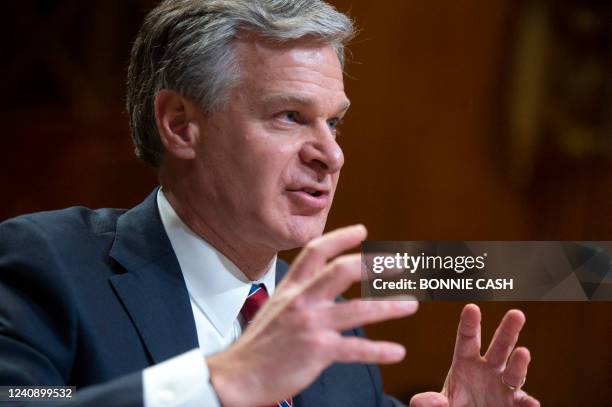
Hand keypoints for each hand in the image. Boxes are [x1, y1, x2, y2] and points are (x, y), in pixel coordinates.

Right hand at [207, 225, 418, 406]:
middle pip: (342, 271)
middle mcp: (301, 301)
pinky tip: (397, 352)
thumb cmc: (257, 345)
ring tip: (412, 303)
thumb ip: (298, 294)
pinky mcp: (317, 351)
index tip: (363, 231)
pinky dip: (379, 350)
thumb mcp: (274, 308)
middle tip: (401, 264)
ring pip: (358, 309)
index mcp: (290, 288)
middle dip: (375, 265)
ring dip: (389, 306)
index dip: (341, 238)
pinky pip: (355, 349)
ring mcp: (310, 325)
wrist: (237, 377)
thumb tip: (320, 284)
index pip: (316, 251)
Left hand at [410, 304, 538, 406]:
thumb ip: (430, 402)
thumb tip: (436, 403)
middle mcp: (488, 370)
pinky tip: (531, 403)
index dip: (469, 323)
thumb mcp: (439, 403)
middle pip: (499, 347)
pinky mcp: (513, 404)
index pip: (467, 338)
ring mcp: (503, 386)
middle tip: (516, 313)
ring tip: (523, 352)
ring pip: (513, 372)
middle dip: (508, 330)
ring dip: (519, 362)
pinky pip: (522, 402)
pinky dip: (527, 402)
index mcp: (466, 362)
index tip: (471, 308)